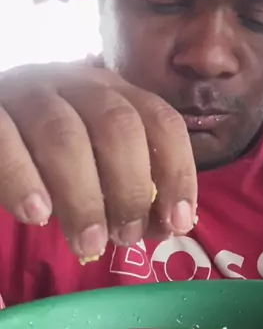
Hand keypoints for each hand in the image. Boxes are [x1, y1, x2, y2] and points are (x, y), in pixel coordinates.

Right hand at [0, 62, 196, 258]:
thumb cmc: (46, 147)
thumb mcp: (93, 160)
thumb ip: (124, 188)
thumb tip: (162, 227)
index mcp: (114, 93)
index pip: (161, 121)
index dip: (177, 172)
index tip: (178, 222)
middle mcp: (77, 84)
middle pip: (118, 126)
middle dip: (130, 188)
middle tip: (125, 238)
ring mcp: (31, 94)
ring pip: (64, 134)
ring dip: (82, 196)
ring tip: (88, 244)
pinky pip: (5, 139)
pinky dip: (23, 179)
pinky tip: (37, 215)